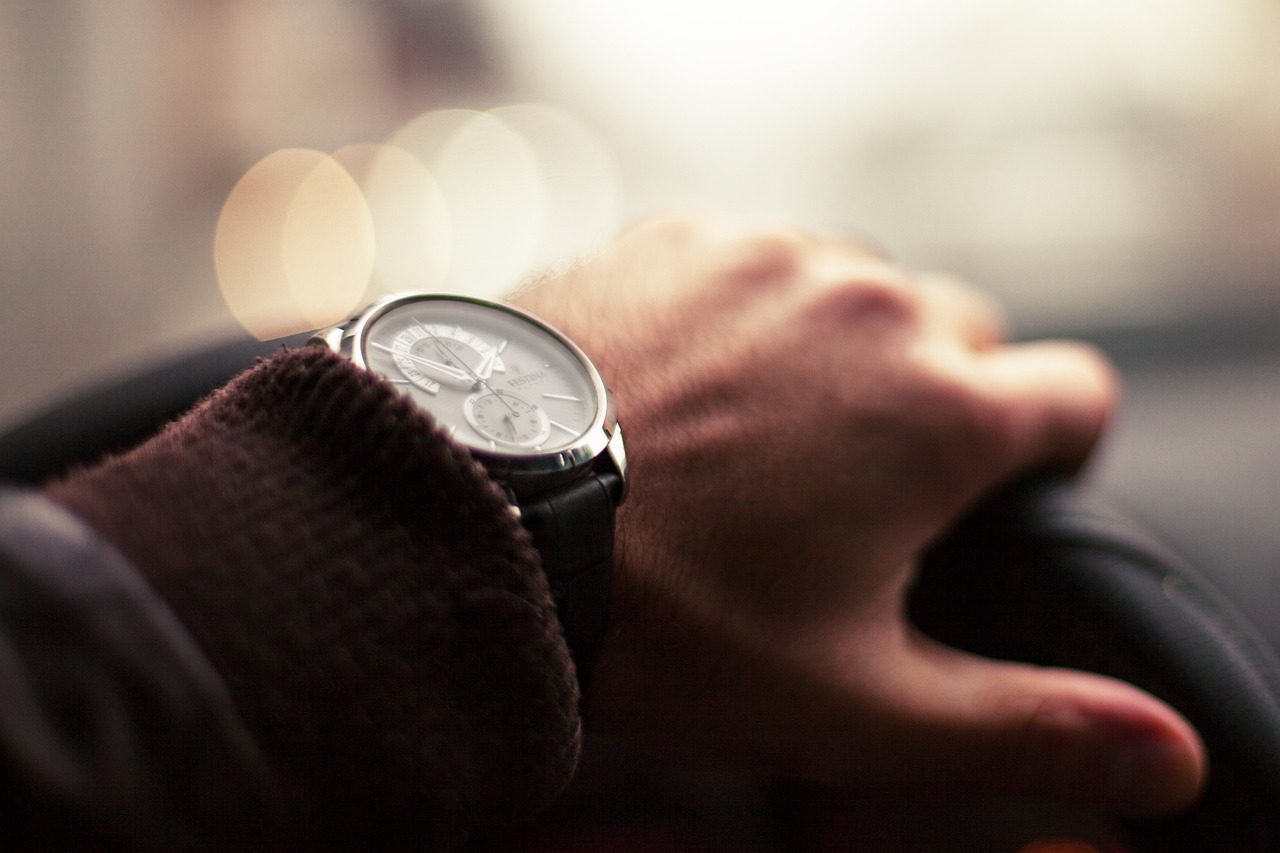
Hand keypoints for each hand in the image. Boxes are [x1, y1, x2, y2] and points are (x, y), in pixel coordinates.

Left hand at [511, 213, 1204, 816]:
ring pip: (858, 289)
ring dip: (840, 350)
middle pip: (964, 334)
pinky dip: (746, 313)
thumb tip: (1168, 759)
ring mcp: (767, 256)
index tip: (995, 492)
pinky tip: (687, 383)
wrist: (482, 518)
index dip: (1049, 450)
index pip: (1075, 395)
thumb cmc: (668, 619)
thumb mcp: (857, 704)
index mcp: (940, 411)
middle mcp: (869, 304)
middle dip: (938, 401)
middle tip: (856, 488)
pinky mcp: (677, 237)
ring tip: (762, 440)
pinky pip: (753, 262)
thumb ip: (1023, 728)